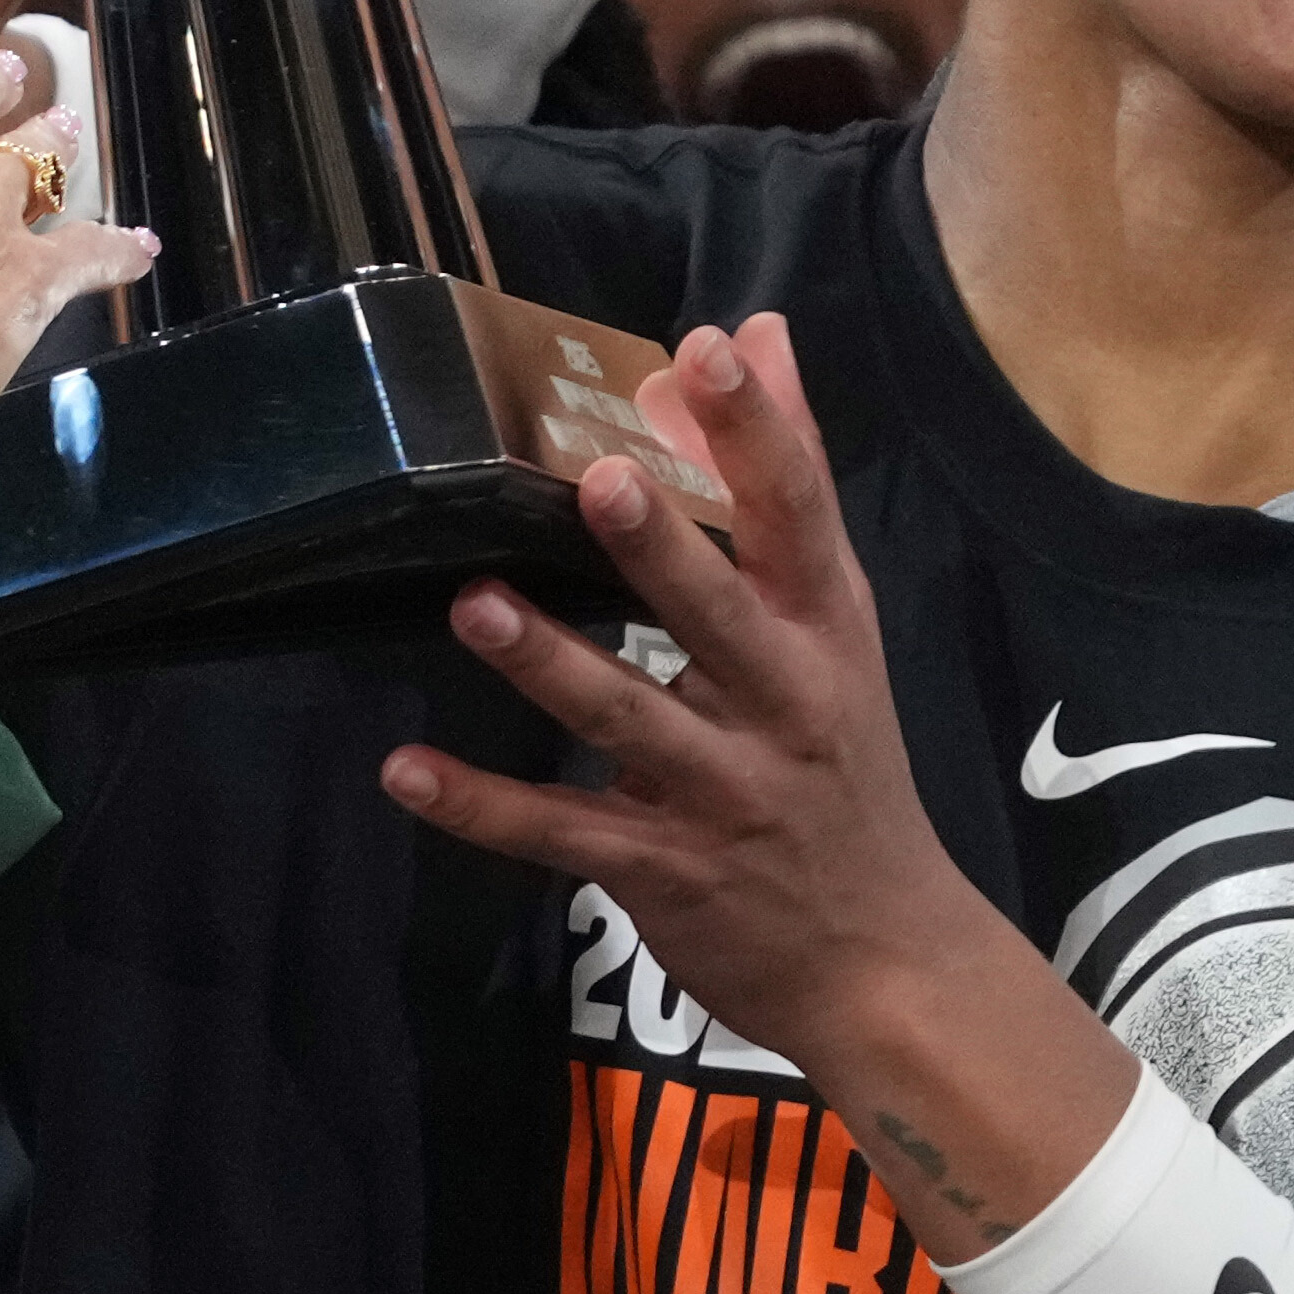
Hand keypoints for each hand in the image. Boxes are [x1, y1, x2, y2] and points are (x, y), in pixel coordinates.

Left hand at [376, 317, 1134, 1259]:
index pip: (801, 514)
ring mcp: (724, 794)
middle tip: (603, 478)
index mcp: (823, 630)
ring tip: (475, 604)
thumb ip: (782, 479)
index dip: (762, 431)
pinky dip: (483, 806)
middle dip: (666, 552)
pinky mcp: (665, 870)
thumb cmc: (841, 765)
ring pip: (631, 723)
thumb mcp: (832, 622)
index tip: (716, 349)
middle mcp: (785, 704)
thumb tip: (762, 331)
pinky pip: (562, 835)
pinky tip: (406, 770)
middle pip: (723, 616)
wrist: (887, 962)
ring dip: (551, 665)